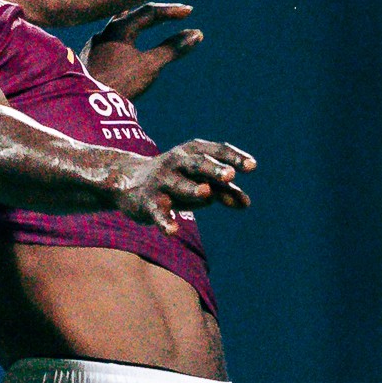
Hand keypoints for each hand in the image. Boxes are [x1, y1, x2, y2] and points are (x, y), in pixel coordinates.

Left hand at [84, 2, 202, 98]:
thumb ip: (172, 48)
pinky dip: (124, 40)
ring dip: (134, 24)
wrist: (85, 104)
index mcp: (120, 28)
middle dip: (152, 13)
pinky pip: (110, 42)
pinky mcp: (89, 60)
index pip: (149, 12)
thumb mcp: (150, 65)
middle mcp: (104, 32)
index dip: (171, 11)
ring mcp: (95, 45)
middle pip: (131, 14)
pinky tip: (122, 48)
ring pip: (117, 27)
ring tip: (144, 24)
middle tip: (170, 13)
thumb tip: (196, 34)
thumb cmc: (120, 81)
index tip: (189, 12)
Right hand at [112, 139, 254, 232]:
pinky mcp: (149, 202)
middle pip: (198, 164)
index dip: (235, 158)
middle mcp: (177, 162)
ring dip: (191, 188)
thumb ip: (224, 192)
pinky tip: (173, 231)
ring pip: (179, 185)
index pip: (217, 151)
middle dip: (214, 169)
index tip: (252, 167)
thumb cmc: (176, 182)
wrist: (129, 184)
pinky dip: (165, 221)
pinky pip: (158, 212)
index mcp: (193, 153)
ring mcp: (162, 181)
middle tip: (230, 175)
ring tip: (205, 193)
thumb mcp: (200, 184)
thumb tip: (246, 203)